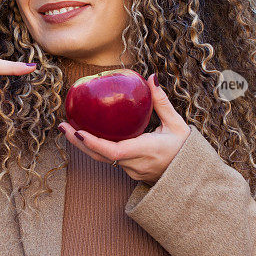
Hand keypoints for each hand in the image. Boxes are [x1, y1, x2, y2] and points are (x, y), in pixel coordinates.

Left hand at [58, 73, 190, 184]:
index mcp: (147, 150)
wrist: (191, 177)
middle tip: (63, 126)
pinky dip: (94, 148)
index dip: (95, 143)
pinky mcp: (129, 171)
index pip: (115, 151)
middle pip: (100, 156)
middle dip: (78, 142)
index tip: (80, 132)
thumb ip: (161, 102)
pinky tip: (84, 134)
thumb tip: (151, 78)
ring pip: (102, 159)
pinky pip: (109, 159)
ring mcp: (131, 170)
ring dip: (83, 145)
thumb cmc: (186, 150)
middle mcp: (135, 164)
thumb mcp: (177, 124)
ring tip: (67, 128)